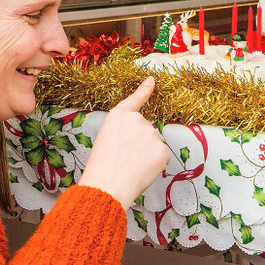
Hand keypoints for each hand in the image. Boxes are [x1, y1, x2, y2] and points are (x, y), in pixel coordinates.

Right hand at [78, 77, 168, 210]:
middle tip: (125, 158)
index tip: (152, 80)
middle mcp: (137, 119)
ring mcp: (152, 133)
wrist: (108, 184)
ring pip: (154, 144)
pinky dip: (154, 165)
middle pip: (145, 130)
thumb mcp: (106, 138)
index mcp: (119, 115)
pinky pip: (161, 156)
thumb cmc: (102, 166)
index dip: (144, 90)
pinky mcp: (162, 149)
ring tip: (131, 165)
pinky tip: (141, 170)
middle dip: (140, 143)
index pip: (135, 99)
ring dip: (147, 154)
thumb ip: (124, 130)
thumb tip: (142, 136)